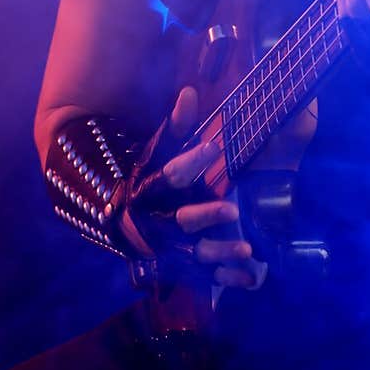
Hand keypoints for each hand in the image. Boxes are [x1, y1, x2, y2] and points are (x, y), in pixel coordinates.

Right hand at [119, 86, 261, 289]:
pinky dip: (228, 278)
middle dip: (205, 216)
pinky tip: (252, 277)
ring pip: (194, 254)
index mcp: (149, 191)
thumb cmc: (148, 183)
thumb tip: (190, 92)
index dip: (189, 162)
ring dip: (220, 251)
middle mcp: (157, 222)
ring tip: (247, 248)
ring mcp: (168, 249)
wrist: (118, 226)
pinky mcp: (179, 267)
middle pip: (180, 221)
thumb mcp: (156, 154)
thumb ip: (176, 127)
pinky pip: (205, 277)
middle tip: (232, 209)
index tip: (212, 147)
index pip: (168, 176)